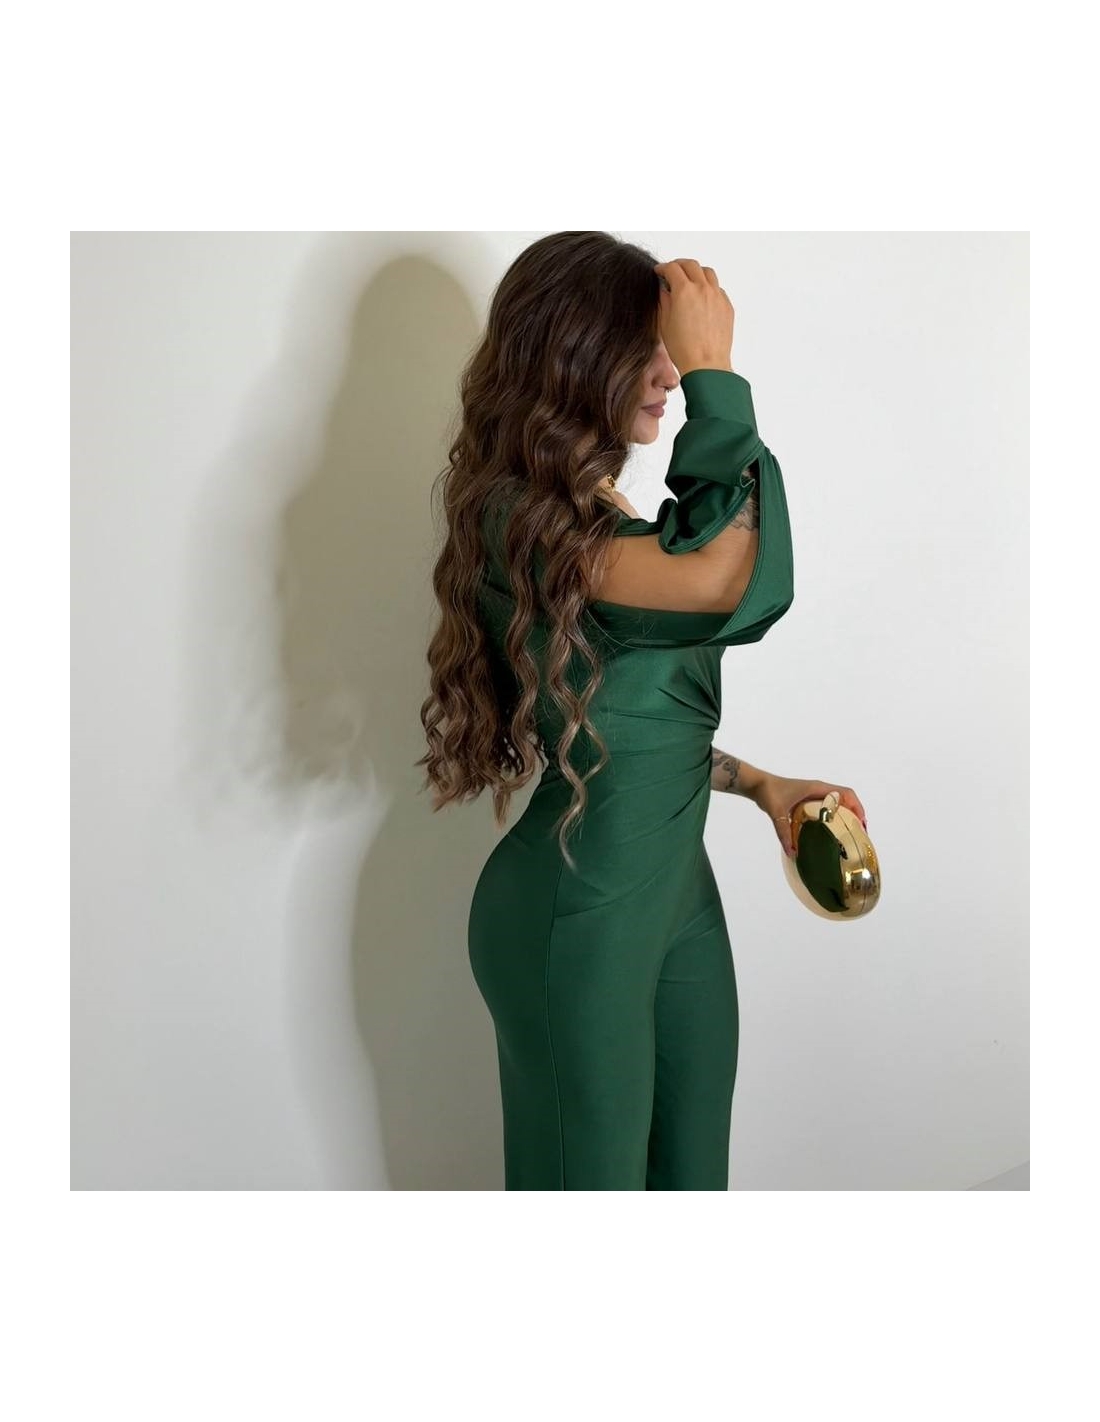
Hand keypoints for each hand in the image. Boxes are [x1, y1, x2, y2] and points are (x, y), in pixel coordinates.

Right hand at [653, 258, 734, 374]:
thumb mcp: (665, 323)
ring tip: (690, 280)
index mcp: (684, 291)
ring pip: (708, 273)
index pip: (672, 268)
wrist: (706, 365)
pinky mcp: (727, 306)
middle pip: (691, 265)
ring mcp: (717, 296)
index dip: (663, 268)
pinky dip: (708, 287)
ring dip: (697, 272)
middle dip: (679, 265)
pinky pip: (718, 288)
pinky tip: (702, 297)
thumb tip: (665, 291)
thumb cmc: (684, 349)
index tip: (660, 271)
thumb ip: (664, 301)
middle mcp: (703, 289)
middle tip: (672, 271)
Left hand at [750, 773, 867, 857]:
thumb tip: (792, 853)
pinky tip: (829, 833)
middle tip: (858, 834)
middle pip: (845, 800)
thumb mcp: (777, 812)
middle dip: (855, 815)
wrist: (756, 784)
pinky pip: (826, 807)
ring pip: (836, 804)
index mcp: (817, 788)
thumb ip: (784, 833)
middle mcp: (818, 790)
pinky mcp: (807, 800)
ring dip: (845, 816)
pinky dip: (832, 817)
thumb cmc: (768, 792)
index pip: (846, 794)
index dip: (857, 807)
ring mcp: (813, 794)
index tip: (861, 824)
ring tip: (849, 835)